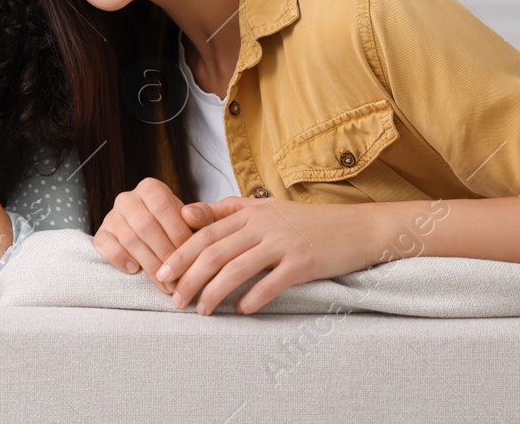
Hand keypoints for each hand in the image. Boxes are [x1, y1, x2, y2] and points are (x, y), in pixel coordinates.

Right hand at [92, 177, 196, 292]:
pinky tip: (135, 269)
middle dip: (165, 253)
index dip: (177, 231)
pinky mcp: (102, 233)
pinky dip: (120, 258)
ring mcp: (112, 216)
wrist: (158, 237)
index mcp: (151, 188)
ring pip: (129, 239)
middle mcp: (128, 198)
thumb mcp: (195, 221)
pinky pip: (105, 245)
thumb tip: (190, 216)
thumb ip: (200, 217)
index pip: (162, 206)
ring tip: (166, 284)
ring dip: (149, 265)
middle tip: (179, 276)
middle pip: (145, 225)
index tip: (190, 254)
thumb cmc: (179, 229)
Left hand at [157, 196, 381, 314]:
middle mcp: (262, 224)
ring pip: (236, 268)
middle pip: (214, 252)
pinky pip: (271, 283)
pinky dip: (253, 298)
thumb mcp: (266, 208)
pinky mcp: (303, 262)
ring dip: (214, 292)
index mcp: (250, 211)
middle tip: (174, 299)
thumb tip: (186, 214)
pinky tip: (241, 311)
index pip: (205, 232)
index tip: (162, 274)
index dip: (180, 254)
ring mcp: (282, 243)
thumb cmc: (307, 222)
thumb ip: (227, 210)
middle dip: (189, 277)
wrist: (357, 228)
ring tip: (201, 311)